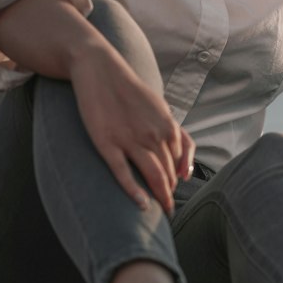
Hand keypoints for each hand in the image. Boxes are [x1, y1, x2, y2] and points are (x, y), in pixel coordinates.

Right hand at [70, 43, 193, 214]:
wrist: (99, 69)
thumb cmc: (130, 91)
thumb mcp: (159, 108)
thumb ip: (172, 133)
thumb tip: (183, 164)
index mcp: (168, 127)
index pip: (180, 164)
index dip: (178, 181)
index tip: (173, 192)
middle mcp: (153, 135)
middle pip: (169, 174)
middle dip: (170, 194)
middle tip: (168, 210)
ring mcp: (130, 140)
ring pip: (153, 177)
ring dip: (160, 198)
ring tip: (162, 213)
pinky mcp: (107, 143)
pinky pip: (123, 173)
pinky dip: (135, 192)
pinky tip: (142, 205)